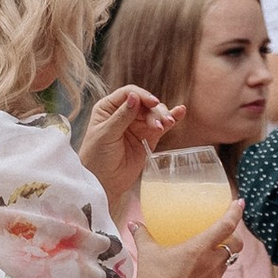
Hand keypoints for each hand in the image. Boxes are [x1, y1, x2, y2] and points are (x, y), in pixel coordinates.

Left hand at [77, 86, 177, 220]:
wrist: (104, 183)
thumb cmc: (97, 158)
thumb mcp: (106, 135)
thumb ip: (121, 116)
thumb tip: (134, 96)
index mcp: (108, 108)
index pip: (128, 94)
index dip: (142, 95)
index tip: (153, 103)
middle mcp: (123, 113)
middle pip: (145, 103)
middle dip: (154, 111)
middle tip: (159, 124)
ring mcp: (136, 125)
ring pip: (154, 113)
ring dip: (162, 117)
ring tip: (166, 125)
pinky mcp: (147, 137)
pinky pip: (161, 125)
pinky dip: (171, 119)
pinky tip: (180, 112)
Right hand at [138, 210, 242, 277]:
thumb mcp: (147, 254)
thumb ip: (143, 235)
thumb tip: (135, 225)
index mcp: (201, 247)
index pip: (227, 225)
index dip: (235, 212)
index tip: (239, 202)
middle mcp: (213, 261)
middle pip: (236, 244)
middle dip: (235, 235)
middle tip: (225, 230)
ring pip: (227, 260)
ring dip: (223, 253)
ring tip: (210, 251)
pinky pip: (218, 276)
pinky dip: (213, 269)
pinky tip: (199, 271)